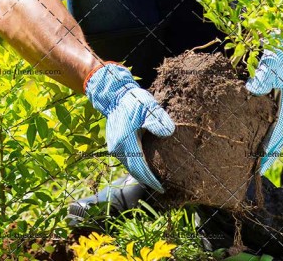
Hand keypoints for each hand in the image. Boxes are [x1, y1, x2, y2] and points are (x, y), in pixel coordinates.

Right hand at [85, 62, 174, 191]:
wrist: (114, 95)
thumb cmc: (133, 101)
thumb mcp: (148, 108)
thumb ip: (158, 121)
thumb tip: (168, 132)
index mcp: (127, 142)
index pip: (140, 168)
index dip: (151, 180)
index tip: (161, 188)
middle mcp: (118, 148)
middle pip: (133, 170)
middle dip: (146, 180)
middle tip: (159, 187)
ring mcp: (114, 146)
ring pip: (129, 165)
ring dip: (140, 173)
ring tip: (152, 179)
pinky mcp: (114, 143)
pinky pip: (126, 159)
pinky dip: (135, 165)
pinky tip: (143, 166)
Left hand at [246, 39, 282, 173]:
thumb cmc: (280, 53)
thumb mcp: (271, 64)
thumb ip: (262, 79)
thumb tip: (250, 91)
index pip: (277, 136)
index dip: (267, 152)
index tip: (258, 167)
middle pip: (277, 138)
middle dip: (266, 155)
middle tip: (253, 171)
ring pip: (274, 131)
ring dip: (264, 145)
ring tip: (251, 159)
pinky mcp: (278, 100)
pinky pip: (270, 121)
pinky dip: (263, 131)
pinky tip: (251, 135)